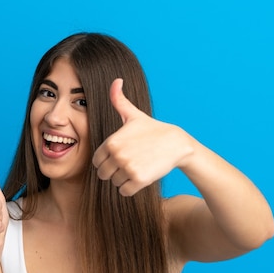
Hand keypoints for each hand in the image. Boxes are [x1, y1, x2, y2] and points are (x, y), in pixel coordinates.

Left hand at [92, 79, 194, 195]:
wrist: (176, 144)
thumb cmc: (153, 130)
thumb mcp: (134, 115)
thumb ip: (119, 101)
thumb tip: (116, 80)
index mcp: (112, 142)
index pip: (97, 161)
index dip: (106, 161)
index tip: (119, 157)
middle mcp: (117, 155)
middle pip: (104, 174)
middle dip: (113, 172)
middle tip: (128, 165)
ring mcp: (128, 168)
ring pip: (115, 183)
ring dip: (124, 180)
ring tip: (136, 168)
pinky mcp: (139, 180)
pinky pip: (125, 192)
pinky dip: (131, 188)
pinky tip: (140, 177)